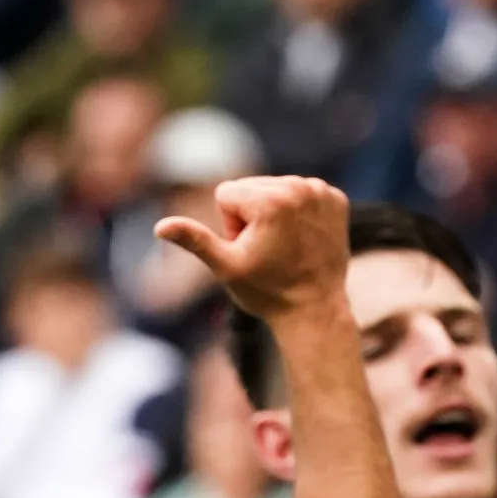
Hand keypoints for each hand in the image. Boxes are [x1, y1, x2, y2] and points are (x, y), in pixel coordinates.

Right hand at [154, 176, 348, 322]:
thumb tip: (160, 226)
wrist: (315, 310)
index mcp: (270, 201)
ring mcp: (321, 192)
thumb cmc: (266, 292)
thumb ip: (194, 240)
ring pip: (274, 188)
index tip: (249, 249)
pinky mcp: (336, 198)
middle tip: (267, 250)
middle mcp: (299, 187)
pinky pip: (300, 193)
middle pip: (250, 187)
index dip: (230, 225)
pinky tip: (302, 238)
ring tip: (285, 246)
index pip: (227, 193)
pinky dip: (298, 212)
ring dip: (273, 213)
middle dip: (250, 216)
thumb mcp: (225, 266)